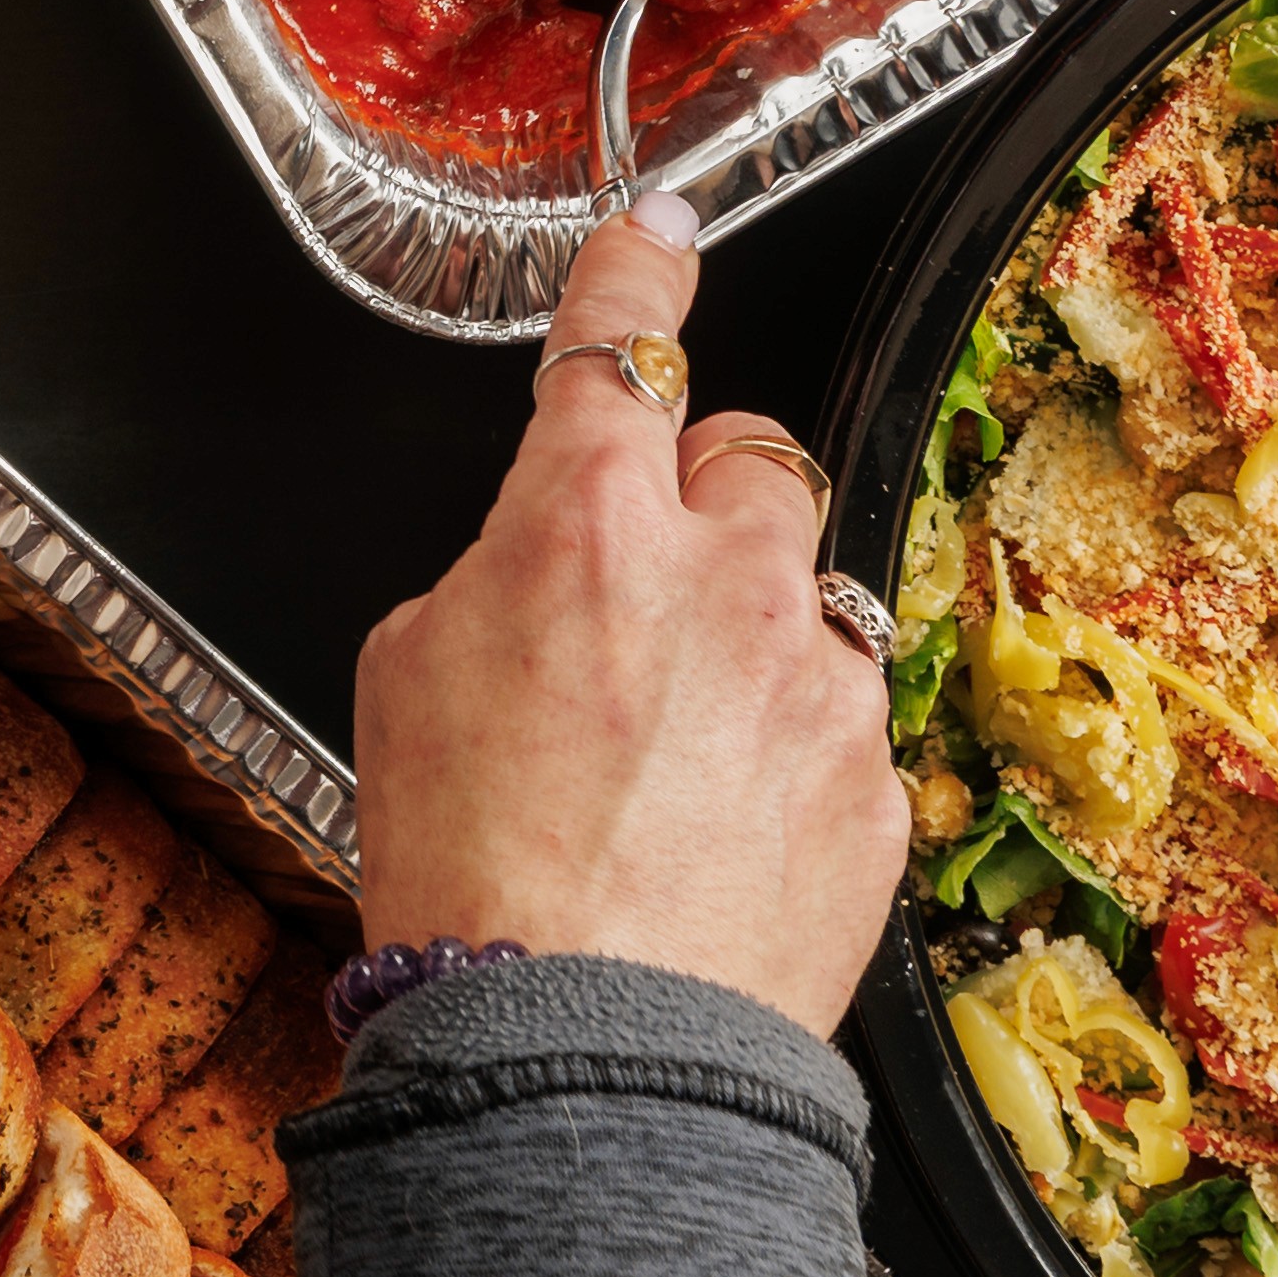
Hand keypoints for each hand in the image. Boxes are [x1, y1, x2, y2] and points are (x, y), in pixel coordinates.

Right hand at [351, 192, 909, 1034]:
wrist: (579, 1047)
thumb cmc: (468, 874)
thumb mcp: (402, 677)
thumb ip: (493, 582)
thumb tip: (539, 576)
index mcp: (582, 527)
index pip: (621, 344)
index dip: (638, 273)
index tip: (662, 228)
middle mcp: (725, 578)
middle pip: (750, 458)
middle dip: (704, 497)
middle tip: (640, 586)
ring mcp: (817, 680)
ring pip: (800, 598)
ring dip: (745, 641)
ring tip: (664, 759)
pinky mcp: (875, 782)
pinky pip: (832, 722)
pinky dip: (779, 753)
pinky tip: (707, 833)